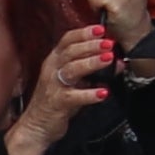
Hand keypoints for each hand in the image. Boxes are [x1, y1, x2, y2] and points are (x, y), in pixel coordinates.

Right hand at [3, 22, 118, 154]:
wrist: (37, 125)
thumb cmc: (57, 100)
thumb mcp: (76, 82)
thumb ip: (94, 70)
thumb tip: (117, 61)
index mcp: (55, 60)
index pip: (67, 40)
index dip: (83, 33)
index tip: (100, 28)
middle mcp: (52, 69)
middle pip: (70, 51)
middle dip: (90, 45)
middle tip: (108, 42)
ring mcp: (53, 85)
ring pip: (72, 69)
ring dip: (91, 63)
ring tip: (108, 59)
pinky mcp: (58, 102)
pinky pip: (74, 96)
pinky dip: (90, 93)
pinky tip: (103, 92)